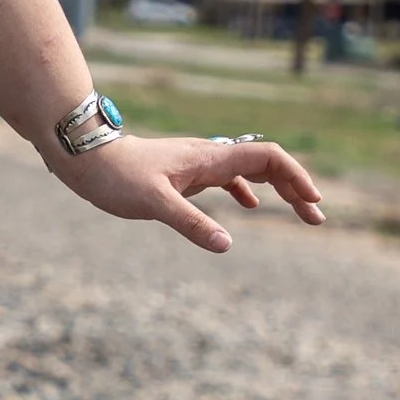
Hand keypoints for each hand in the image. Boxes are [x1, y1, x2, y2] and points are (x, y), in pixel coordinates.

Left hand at [57, 130, 323, 256]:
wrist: (82, 154)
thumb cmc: (113, 176)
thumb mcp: (152, 203)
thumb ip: (190, 223)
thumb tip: (226, 245)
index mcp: (209, 159)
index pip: (267, 158)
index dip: (294, 176)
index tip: (312, 202)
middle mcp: (208, 156)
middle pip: (265, 164)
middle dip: (295, 187)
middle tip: (317, 218)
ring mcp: (196, 164)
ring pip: (248, 171)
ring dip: (276, 190)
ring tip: (299, 211)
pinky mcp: (182, 174)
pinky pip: (225, 178)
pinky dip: (245, 191)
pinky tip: (248, 209)